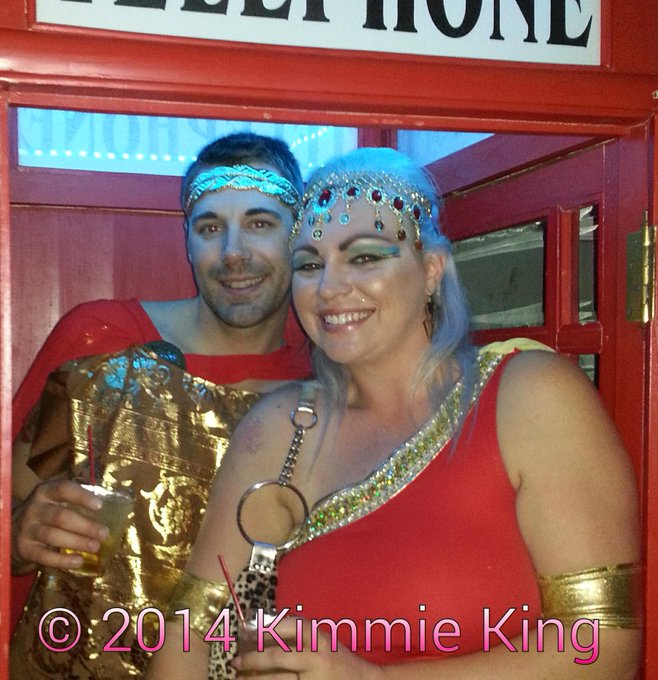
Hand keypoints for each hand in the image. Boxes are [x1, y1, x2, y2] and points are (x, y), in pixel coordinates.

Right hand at [11, 479, 108, 572]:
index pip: (63, 489)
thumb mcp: (55, 501)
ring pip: (53, 536)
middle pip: (60, 516)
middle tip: (104, 533)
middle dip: (85, 526)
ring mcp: (27, 529)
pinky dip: (62, 560)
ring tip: (96, 547)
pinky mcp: (24, 548)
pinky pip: (44, 556)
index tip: (100, 505)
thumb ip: (76, 502)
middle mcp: (35, 508)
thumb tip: (112, 509)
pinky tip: (78, 561)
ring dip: (77, 542)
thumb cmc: (45, 513)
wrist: (12, 531)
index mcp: (46, 492)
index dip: (82, 496)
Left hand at [231, 617, 383, 679]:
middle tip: (235, 662)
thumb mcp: (323, 641)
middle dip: (253, 660)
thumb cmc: (339, 660)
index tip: (249, 631)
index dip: (268, 628)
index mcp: (319, 638)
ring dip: (256, 679)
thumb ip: (300, 636)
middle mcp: (316, 657)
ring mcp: (313, 679)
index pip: (291, 628)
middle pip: (278, 657)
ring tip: (241, 678)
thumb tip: (265, 631)